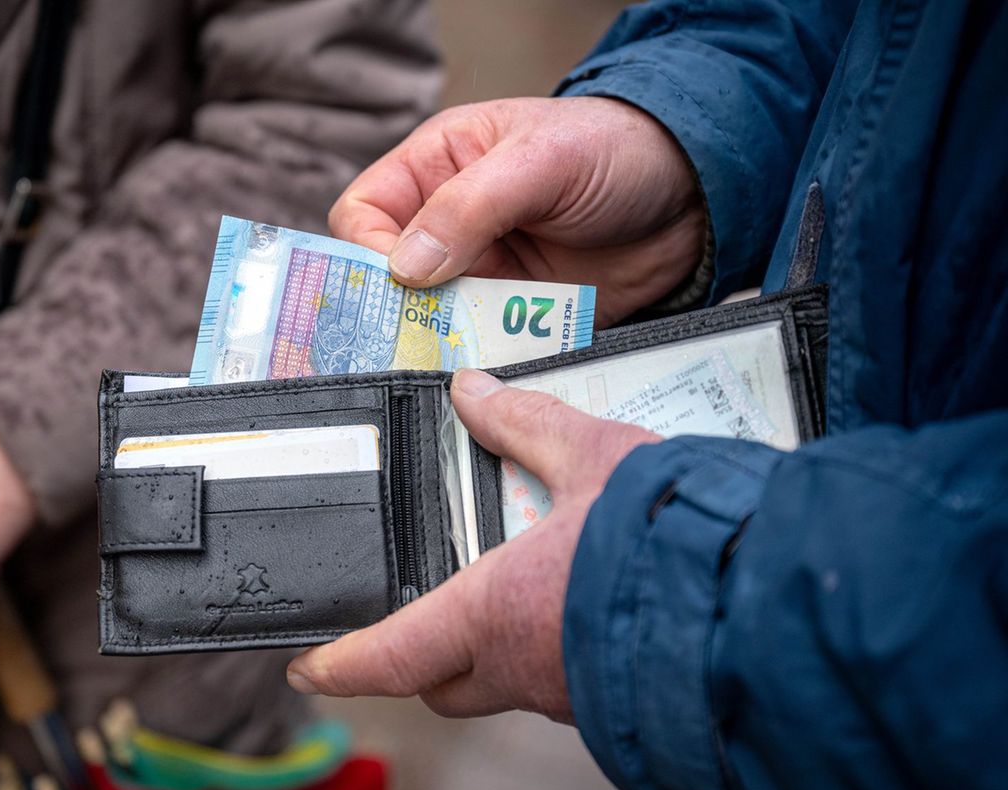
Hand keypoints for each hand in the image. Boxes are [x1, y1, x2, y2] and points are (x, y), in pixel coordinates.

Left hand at [285, 369, 656, 719]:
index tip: (309, 664)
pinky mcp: (621, 694)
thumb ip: (527, 424)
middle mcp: (524, 668)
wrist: (772, 596)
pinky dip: (554, 646)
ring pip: (507, 682)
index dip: (342, 663)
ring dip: (494, 647)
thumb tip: (476, 393)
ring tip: (511, 591)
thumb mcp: (592, 455)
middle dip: (415, 658)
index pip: (390, 657)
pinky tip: (581, 603)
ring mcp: (573, 693)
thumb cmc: (675, 535)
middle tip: (409, 622)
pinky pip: (564, 678)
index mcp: (493, 613)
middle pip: (442, 682)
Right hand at [329, 97, 705, 324]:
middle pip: (388, 278)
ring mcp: (481, 271)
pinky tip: (491, 367)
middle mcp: (448, 222)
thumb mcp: (540, 161)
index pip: (365, 214)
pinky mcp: (514, 313)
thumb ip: (468, 206)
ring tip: (456, 356)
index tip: (393, 286)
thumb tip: (403, 266)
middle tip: (410, 340)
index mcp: (437, 166)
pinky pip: (479, 345)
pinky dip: (481, 360)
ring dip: (439, 340)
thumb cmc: (618, 149)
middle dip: (396, 310)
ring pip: (429, 319)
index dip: (367, 251)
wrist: (696, 197)